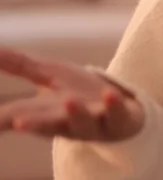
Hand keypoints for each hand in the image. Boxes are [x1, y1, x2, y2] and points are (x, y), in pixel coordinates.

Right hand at [0, 47, 143, 140]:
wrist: (122, 112)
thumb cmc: (80, 93)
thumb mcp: (50, 75)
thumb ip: (21, 65)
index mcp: (43, 115)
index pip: (18, 117)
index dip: (4, 120)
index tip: (2, 119)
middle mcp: (66, 123)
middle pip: (47, 125)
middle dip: (34, 124)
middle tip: (18, 122)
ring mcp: (94, 124)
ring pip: (83, 123)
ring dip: (76, 113)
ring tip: (69, 100)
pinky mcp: (119, 120)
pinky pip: (117, 115)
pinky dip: (113, 106)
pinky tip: (109, 94)